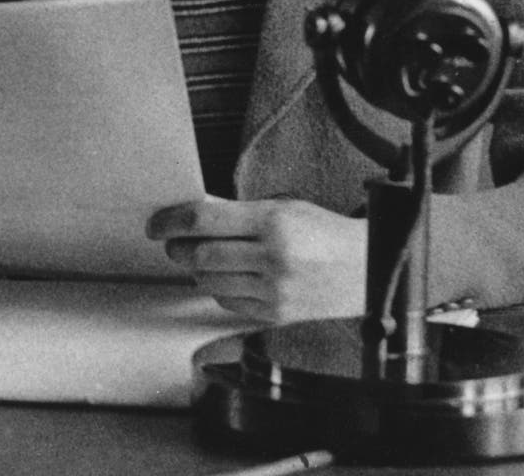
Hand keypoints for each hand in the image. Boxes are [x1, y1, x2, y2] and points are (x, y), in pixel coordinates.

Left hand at [147, 197, 367, 321]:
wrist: (368, 269)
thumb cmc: (324, 233)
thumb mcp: (284, 208)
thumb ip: (236, 211)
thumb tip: (191, 209)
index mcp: (274, 222)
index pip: (203, 220)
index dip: (170, 222)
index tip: (156, 225)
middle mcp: (273, 257)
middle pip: (200, 254)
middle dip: (179, 248)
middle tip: (174, 243)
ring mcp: (275, 290)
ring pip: (210, 282)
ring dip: (197, 270)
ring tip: (203, 258)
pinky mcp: (276, 315)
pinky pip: (228, 303)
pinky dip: (219, 290)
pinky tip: (227, 278)